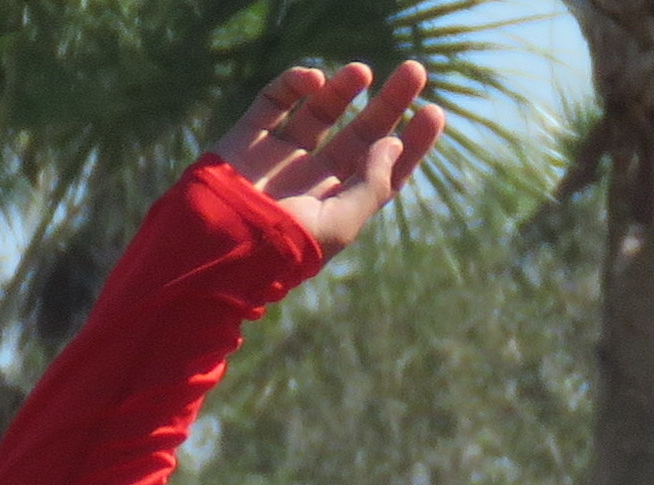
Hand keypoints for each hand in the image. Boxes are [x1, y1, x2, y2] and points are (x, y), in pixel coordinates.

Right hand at [212, 61, 442, 256]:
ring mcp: (282, 154)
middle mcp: (315, 178)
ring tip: (364, 72)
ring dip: (344, 87)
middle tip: (416, 71)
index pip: (385, 170)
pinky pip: (276, 99)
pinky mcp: (251, 135)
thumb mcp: (339, 224)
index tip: (434, 113)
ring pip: (322, 110)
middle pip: (362, 134)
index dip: (412, 143)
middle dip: (389, 103)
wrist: (219, 243)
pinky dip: (295, 83)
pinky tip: (315, 81)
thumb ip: (370, 184)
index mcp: (340, 205)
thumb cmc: (284, 245)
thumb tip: (393, 142)